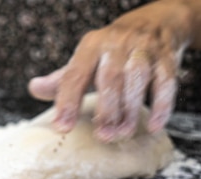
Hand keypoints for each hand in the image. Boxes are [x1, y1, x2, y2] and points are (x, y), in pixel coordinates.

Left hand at [28, 1, 192, 141]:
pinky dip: (162, 105)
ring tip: (123, 134)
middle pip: (110, 77)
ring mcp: (144, 50)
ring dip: (131, 109)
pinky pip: (166, 82)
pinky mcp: (167, 59)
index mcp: (91, 46)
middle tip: (102, 136)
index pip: (75, 74)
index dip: (66, 101)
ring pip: (137, 79)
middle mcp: (117, 45)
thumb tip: (34, 89)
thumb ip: (63, 79)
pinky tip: (154, 127)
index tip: (61, 128)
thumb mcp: (86, 58)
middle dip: (106, 108)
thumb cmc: (113, 50)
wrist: (158, 21)